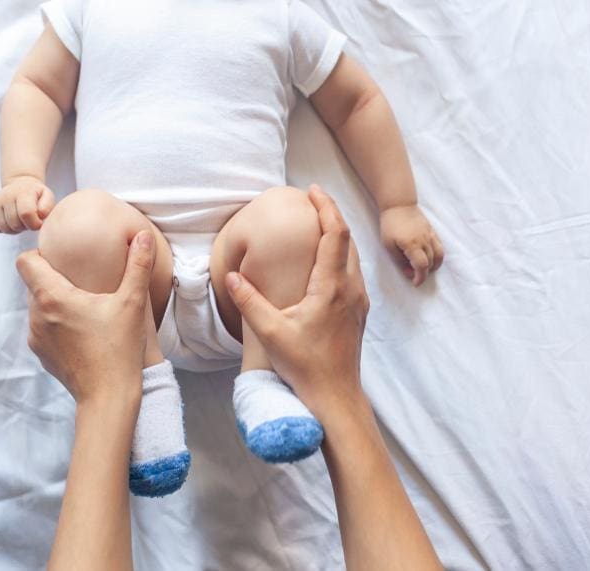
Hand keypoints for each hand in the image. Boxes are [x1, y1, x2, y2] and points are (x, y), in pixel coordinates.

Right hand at [0, 175, 56, 232]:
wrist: (19, 186)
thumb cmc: (36, 195)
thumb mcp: (47, 196)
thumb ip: (48, 206)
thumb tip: (40, 215)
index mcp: (23, 192)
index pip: (26, 213)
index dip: (34, 223)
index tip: (38, 222)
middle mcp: (6, 195)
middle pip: (15, 224)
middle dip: (25, 226)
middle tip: (29, 220)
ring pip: (5, 228)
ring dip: (15, 229)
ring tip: (21, 220)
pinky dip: (5, 228)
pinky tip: (11, 220)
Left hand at [15, 231, 155, 404]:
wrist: (108, 397)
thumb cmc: (119, 348)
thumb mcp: (132, 303)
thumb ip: (137, 265)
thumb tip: (142, 235)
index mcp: (52, 297)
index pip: (25, 261)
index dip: (39, 254)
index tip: (60, 256)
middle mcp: (36, 315)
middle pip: (33, 284)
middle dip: (53, 279)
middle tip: (81, 280)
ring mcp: (36, 337)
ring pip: (37, 307)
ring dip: (55, 303)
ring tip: (83, 307)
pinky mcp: (41, 355)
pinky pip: (42, 328)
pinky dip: (56, 324)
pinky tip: (81, 331)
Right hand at [225, 184, 369, 420]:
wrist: (336, 397)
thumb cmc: (305, 367)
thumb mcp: (270, 333)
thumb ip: (249, 302)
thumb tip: (232, 276)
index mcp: (331, 287)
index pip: (335, 234)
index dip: (326, 208)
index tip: (313, 191)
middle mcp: (351, 289)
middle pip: (348, 239)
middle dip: (331, 215)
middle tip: (313, 200)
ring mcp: (358, 301)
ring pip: (353, 256)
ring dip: (337, 235)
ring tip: (318, 224)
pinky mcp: (357, 312)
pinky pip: (353, 272)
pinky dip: (340, 255)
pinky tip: (325, 261)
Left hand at [379, 204, 443, 285]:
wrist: (399, 205)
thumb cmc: (390, 225)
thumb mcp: (388, 245)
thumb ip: (399, 261)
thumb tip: (409, 273)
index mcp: (412, 245)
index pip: (422, 266)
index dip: (420, 277)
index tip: (415, 283)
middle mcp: (424, 241)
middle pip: (431, 262)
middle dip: (425, 273)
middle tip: (415, 276)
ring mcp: (430, 235)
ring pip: (439, 255)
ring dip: (434, 265)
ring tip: (425, 269)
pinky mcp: (432, 231)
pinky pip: (440, 246)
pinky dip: (438, 255)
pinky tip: (431, 258)